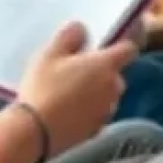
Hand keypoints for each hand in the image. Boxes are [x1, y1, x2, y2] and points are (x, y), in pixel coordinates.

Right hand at [16, 22, 136, 154]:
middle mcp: (114, 87)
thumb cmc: (43, 88)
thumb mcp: (49, 54)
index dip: (120, 45)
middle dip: (100, 72)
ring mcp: (107, 111)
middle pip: (114, 74)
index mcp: (107, 65)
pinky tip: (65, 114)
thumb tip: (82, 28)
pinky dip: (86, 112)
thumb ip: (69, 36)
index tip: (105, 46)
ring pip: (106, 96)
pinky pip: (96, 115)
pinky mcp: (97, 131)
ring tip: (66, 95)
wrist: (34, 133)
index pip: (129, 49)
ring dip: (94, 93)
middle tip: (74, 72)